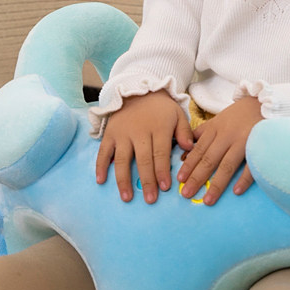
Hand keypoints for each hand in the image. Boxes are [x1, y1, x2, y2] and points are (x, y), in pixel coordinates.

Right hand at [95, 89, 194, 203]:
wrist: (137, 91)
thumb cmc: (161, 108)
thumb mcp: (177, 115)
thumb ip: (184, 131)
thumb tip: (189, 149)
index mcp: (158, 128)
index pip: (161, 153)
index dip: (162, 171)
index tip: (165, 188)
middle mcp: (139, 132)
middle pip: (143, 159)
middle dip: (147, 180)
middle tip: (150, 199)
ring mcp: (122, 133)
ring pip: (122, 159)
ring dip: (124, 180)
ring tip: (127, 197)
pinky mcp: (110, 134)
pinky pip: (103, 151)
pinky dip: (100, 166)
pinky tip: (101, 180)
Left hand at [177, 96, 262, 205]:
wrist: (264, 103)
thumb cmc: (239, 115)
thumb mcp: (218, 119)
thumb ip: (203, 132)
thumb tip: (185, 147)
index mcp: (215, 129)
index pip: (199, 149)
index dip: (189, 165)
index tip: (180, 179)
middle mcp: (227, 136)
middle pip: (209, 159)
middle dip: (197, 177)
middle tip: (186, 193)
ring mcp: (243, 141)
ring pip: (227, 165)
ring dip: (217, 184)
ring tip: (208, 200)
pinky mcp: (258, 146)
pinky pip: (250, 166)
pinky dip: (243, 179)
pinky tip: (236, 191)